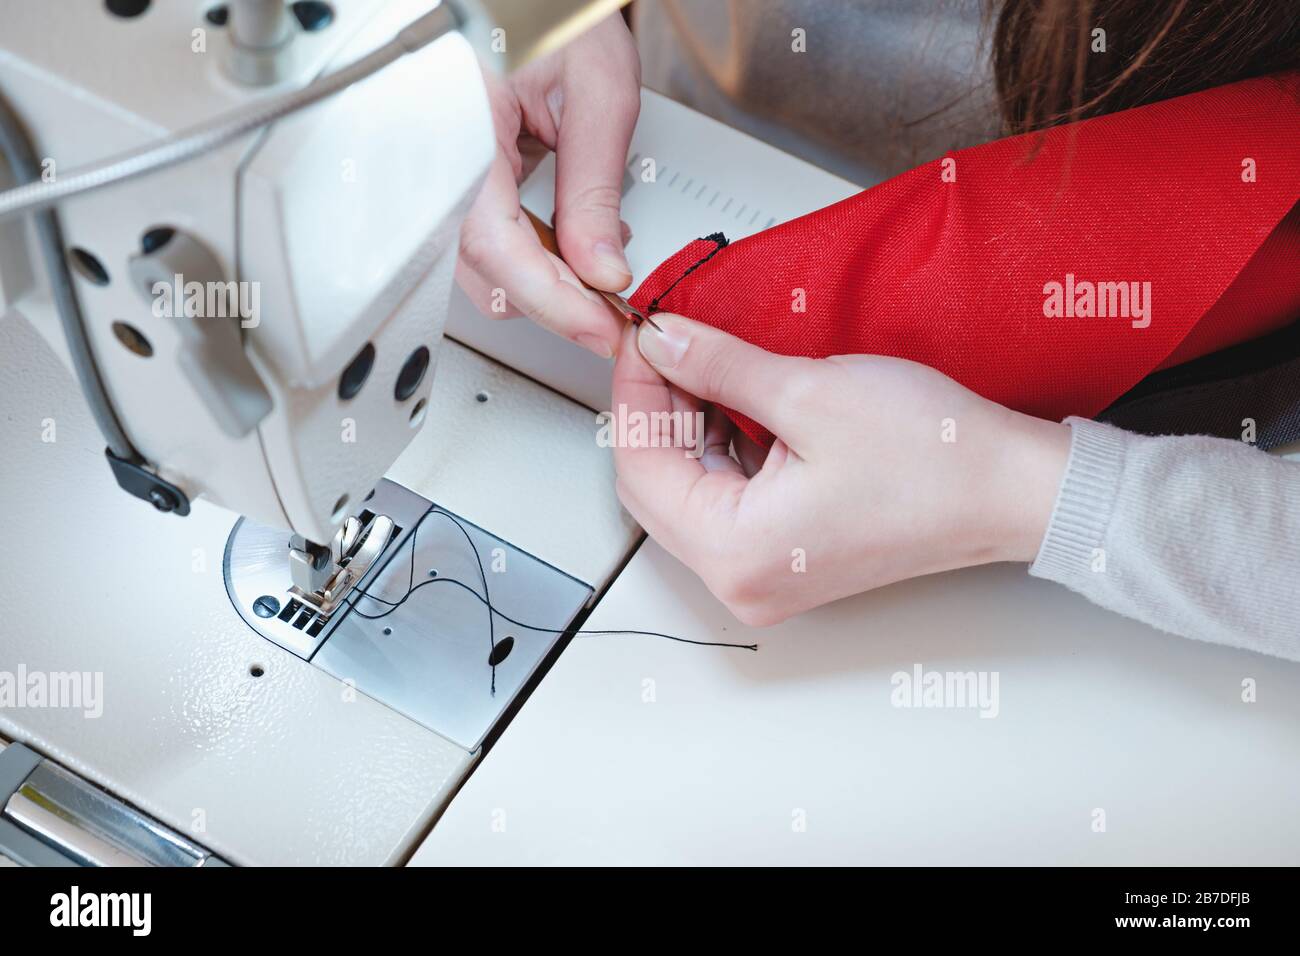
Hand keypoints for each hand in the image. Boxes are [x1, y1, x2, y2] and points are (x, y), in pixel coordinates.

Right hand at [456, 15, 640, 357]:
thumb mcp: (596, 91)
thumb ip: (594, 189)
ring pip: (478, 264)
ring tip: (599, 275)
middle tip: (613, 314)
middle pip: (481, 270)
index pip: (494, 247)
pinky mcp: (448, 178)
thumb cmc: (551, 7)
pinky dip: (527, 257)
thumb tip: (601, 270)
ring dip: (541, 284)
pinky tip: (568, 248)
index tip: (600, 328)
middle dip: (553, 302)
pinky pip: (479, 238)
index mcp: (459, 126)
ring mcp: (435, 171)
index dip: (552, 301)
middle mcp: (433, 156)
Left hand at [611, 315, 1071, 625]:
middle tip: (667, 344)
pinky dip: (719, 448)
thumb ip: (717, 366)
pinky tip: (733, 401)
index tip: (643, 334)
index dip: (634, 389)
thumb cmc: (936, 460)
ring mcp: (764, 574)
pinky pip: (724, 501)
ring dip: (685, 426)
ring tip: (703, 363)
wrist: (1011, 491)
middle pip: (654, 485)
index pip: (640, 465)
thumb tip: (661, 342)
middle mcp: (741, 580)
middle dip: (654, 408)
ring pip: (687, 491)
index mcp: (736, 554)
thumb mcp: (809, 394)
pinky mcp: (786, 557)